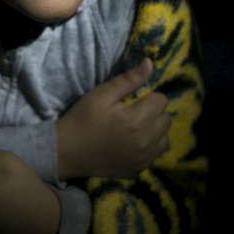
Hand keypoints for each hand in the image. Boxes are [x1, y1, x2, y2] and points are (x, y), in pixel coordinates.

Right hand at [56, 58, 170, 179]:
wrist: (67, 152)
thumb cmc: (82, 119)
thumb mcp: (101, 94)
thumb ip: (128, 80)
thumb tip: (149, 63)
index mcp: (137, 120)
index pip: (161, 100)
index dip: (148, 97)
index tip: (132, 101)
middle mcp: (145, 142)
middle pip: (166, 119)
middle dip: (154, 113)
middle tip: (134, 114)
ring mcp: (144, 159)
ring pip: (165, 139)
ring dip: (155, 131)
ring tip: (136, 130)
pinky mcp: (139, 170)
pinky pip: (156, 155)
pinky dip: (149, 148)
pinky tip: (132, 144)